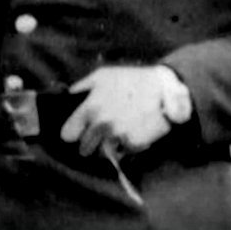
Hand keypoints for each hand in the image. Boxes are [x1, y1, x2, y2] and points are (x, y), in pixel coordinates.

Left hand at [60, 65, 186, 157]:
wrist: (162, 88)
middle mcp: (101, 124)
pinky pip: (122, 153)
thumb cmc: (130, 79)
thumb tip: (68, 96)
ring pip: (103, 153)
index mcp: (90, 108)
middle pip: (85, 148)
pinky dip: (124, 148)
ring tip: (112, 137)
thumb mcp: (102, 76)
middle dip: (89, 143)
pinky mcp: (134, 143)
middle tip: (95, 138)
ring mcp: (118, 136)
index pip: (68, 134)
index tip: (76, 134)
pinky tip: (129, 135)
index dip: (72, 134)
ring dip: (105, 148)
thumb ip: (81, 87)